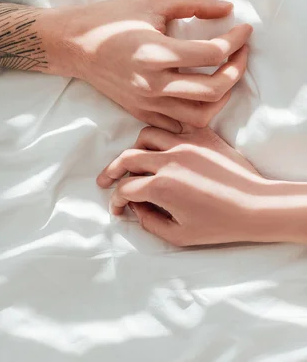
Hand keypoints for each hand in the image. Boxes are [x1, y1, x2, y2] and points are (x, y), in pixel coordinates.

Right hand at [49, 0, 251, 131]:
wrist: (75, 45)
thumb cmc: (111, 19)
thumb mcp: (152, 2)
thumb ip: (193, 3)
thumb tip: (228, 9)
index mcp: (155, 52)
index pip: (212, 53)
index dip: (236, 40)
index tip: (244, 29)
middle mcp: (152, 84)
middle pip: (213, 90)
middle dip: (237, 70)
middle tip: (241, 53)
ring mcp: (146, 103)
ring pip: (200, 116)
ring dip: (222, 97)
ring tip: (225, 77)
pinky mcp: (140, 112)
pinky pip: (178, 124)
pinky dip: (196, 112)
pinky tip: (199, 93)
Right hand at [97, 127, 278, 246]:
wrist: (256, 206)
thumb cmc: (219, 225)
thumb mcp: (179, 236)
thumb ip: (149, 223)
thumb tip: (136, 209)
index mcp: (161, 186)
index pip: (125, 189)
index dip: (116, 201)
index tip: (118, 208)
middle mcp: (169, 160)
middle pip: (127, 158)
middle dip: (112, 171)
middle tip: (105, 180)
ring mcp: (185, 144)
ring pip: (146, 135)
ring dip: (134, 149)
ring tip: (133, 161)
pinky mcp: (201, 136)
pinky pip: (173, 126)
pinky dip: (161, 133)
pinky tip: (160, 145)